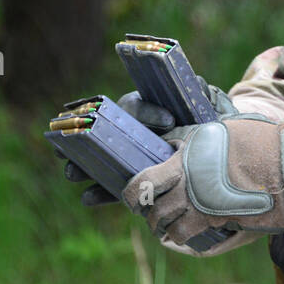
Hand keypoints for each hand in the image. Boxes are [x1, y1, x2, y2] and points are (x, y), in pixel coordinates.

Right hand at [59, 78, 238, 207]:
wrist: (210, 154)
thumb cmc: (200, 125)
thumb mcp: (202, 108)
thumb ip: (200, 95)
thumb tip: (199, 85)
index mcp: (143, 111)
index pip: (137, 108)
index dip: (149, 113)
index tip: (168, 122)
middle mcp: (128, 132)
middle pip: (102, 132)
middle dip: (88, 138)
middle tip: (79, 141)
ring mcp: (125, 157)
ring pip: (96, 160)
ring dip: (81, 166)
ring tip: (73, 173)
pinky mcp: (129, 181)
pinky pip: (109, 188)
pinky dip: (97, 194)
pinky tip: (89, 198)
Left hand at [120, 113, 283, 245]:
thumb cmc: (266, 145)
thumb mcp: (227, 131)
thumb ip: (199, 139)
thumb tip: (176, 144)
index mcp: (188, 156)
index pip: (146, 179)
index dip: (136, 191)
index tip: (139, 192)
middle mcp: (189, 181)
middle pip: (150, 203)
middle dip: (147, 210)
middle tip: (150, 211)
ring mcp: (200, 202)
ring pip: (165, 223)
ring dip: (163, 225)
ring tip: (166, 225)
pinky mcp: (215, 220)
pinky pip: (184, 233)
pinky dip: (180, 236)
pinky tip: (183, 234)